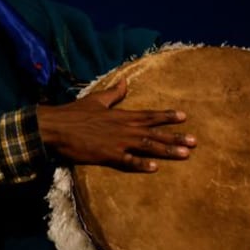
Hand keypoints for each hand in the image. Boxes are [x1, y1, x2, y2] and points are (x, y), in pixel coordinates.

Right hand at [36, 79, 196, 171]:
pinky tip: (154, 168)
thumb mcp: (96, 99)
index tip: (184, 117)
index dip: (167, 116)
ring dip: (166, 150)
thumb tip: (125, 81)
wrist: (55, 127)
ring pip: (147, 146)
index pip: (149, 115)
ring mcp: (117, 142)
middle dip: (175, 136)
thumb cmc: (74, 114)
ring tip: (184, 155)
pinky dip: (141, 164)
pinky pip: (127, 161)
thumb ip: (114, 93)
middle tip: (195, 142)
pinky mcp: (107, 155)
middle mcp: (124, 128)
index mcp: (121, 115)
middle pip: (154, 132)